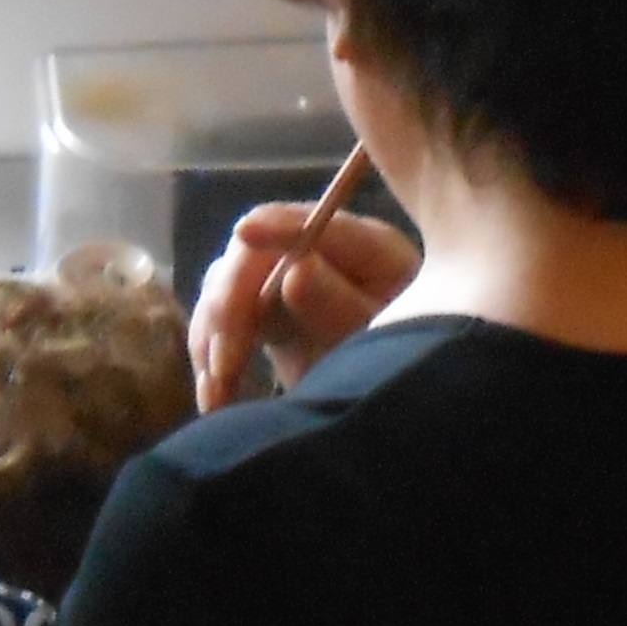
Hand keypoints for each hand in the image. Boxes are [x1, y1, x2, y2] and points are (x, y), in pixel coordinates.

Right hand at [189, 196, 420, 410]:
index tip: (244, 234)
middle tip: (225, 362)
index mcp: (359, 245)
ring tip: (217, 390)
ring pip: (225, 292)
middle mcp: (315, 255)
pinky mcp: (268, 320)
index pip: (302, 223)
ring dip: (212, 339)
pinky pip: (226, 330)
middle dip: (229, 306)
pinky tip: (215, 399)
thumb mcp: (383, 333)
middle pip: (250, 258)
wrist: (411, 402)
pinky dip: (214, 361)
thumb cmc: (414, 360)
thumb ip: (340, 304)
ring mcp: (286, 284)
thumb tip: (294, 270)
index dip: (271, 227)